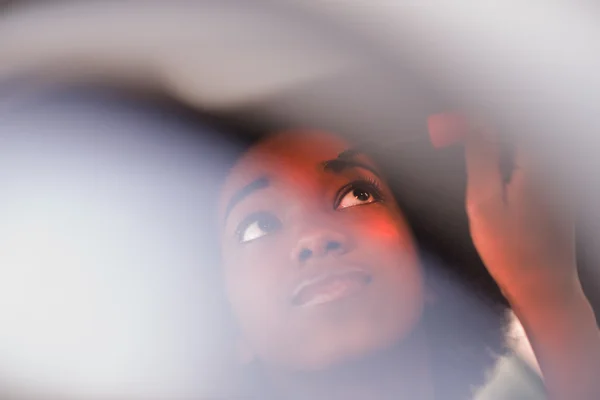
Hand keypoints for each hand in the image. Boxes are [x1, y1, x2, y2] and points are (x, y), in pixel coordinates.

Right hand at [462, 122, 577, 300]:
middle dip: (482, 128)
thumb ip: (481, 157)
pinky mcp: (558, 193)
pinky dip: (507, 160)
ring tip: (465, 150)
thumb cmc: (512, 253)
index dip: (476, 116)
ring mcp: (560, 180)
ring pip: (522, 148)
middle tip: (451, 133)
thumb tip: (475, 122)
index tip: (452, 121)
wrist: (544, 289)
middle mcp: (555, 167)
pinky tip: (490, 175)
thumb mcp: (484, 202)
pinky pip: (530, 164)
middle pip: (515, 132)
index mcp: (539, 164)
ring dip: (494, 144)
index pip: (507, 122)